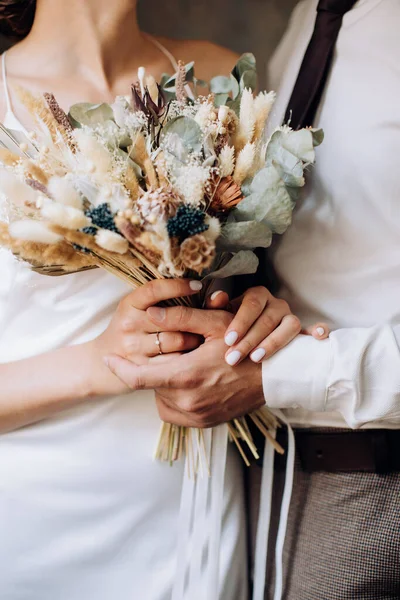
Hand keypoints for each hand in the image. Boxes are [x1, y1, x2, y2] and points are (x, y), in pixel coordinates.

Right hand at [87, 278, 202, 396]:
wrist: (98, 362)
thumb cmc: (129, 331)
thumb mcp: (137, 310)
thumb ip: (164, 300)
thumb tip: (202, 287)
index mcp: (130, 304)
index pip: (155, 290)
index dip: (178, 286)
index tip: (198, 285)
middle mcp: (129, 323)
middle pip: (172, 318)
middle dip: (194, 320)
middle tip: (207, 321)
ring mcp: (134, 346)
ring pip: (177, 340)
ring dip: (194, 339)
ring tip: (201, 338)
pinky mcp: (140, 367)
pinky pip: (174, 361)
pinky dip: (188, 358)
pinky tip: (193, 355)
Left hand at [105, 310, 262, 427]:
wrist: (273, 377)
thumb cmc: (245, 346)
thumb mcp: (216, 325)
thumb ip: (181, 316)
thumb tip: (151, 311)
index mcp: (185, 376)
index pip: (137, 378)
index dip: (119, 368)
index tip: (109, 360)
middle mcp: (187, 401)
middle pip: (151, 386)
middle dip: (155, 370)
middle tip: (173, 355)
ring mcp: (196, 416)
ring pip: (162, 400)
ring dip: (165, 386)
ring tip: (184, 369)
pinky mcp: (203, 424)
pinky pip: (176, 413)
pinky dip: (177, 400)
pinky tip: (192, 385)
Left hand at [206, 286, 329, 365]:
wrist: (248, 343)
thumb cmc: (232, 330)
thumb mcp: (221, 318)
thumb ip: (216, 308)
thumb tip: (218, 298)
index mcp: (256, 296)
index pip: (251, 304)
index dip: (240, 321)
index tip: (228, 340)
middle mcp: (276, 305)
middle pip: (268, 318)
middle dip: (249, 339)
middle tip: (233, 358)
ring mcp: (290, 318)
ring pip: (290, 324)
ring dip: (273, 342)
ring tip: (256, 359)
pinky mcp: (302, 334)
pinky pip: (312, 331)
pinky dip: (318, 331)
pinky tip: (318, 337)